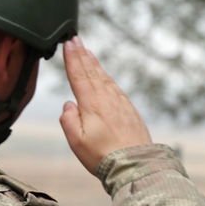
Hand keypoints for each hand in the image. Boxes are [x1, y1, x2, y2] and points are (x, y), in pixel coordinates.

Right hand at [59, 37, 152, 173]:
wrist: (136, 165)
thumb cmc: (104, 157)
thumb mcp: (77, 142)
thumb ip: (68, 120)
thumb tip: (68, 104)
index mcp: (92, 105)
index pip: (79, 75)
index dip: (73, 58)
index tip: (69, 43)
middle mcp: (107, 99)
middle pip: (92, 72)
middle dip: (83, 55)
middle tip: (76, 39)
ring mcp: (121, 104)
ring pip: (105, 78)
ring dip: (95, 65)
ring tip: (89, 53)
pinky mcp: (130, 111)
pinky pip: (116, 88)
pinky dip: (108, 78)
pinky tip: (106, 77)